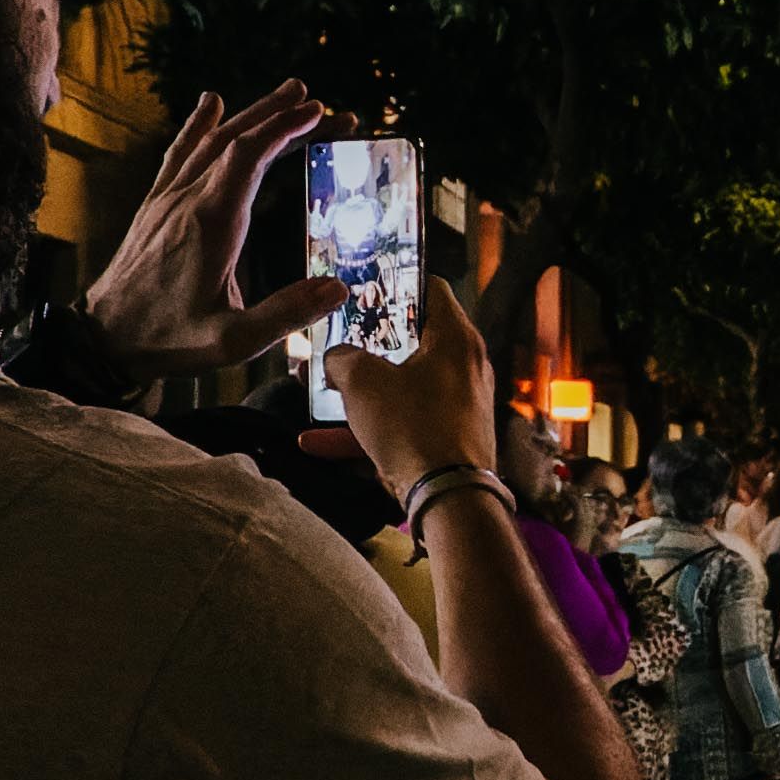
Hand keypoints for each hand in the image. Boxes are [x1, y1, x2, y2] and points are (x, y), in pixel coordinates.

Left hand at [78, 83, 347, 379]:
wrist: (104, 337)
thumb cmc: (169, 338)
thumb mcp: (233, 341)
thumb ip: (286, 314)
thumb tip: (338, 291)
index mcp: (210, 223)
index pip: (248, 156)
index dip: (284, 129)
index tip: (319, 113)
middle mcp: (186, 200)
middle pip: (234, 138)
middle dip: (278, 114)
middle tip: (318, 101)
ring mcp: (167, 198)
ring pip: (210, 140)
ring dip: (250, 114)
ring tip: (286, 94)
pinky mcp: (155, 205)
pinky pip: (180, 153)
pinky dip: (199, 124)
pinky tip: (211, 102)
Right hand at [326, 276, 494, 495]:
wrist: (449, 498)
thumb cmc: (413, 426)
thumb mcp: (362, 381)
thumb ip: (341, 357)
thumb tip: (334, 358)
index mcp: (455, 337)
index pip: (430, 287)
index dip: (395, 281)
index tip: (364, 286)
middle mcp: (465, 366)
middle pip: (411, 340)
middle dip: (366, 344)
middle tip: (333, 341)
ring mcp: (459, 405)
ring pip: (401, 387)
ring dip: (358, 393)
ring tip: (316, 392)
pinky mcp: (449, 439)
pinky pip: (402, 426)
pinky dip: (365, 431)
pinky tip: (315, 443)